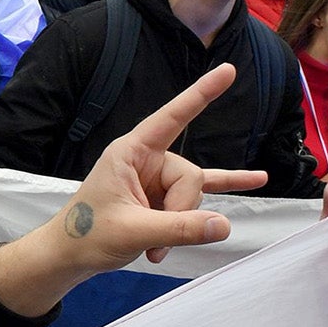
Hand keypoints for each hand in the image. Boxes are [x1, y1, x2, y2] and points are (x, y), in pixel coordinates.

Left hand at [61, 63, 267, 267]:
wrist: (70, 256)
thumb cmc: (88, 235)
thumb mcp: (132, 232)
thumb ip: (178, 229)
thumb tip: (223, 225)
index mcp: (130, 153)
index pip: (171, 118)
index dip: (200, 94)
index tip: (227, 70)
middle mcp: (146, 160)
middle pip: (190, 176)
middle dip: (181, 212)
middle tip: (154, 238)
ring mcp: (157, 178)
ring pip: (194, 194)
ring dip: (181, 226)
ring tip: (155, 248)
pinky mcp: (164, 197)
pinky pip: (203, 190)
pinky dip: (226, 188)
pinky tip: (257, 180)